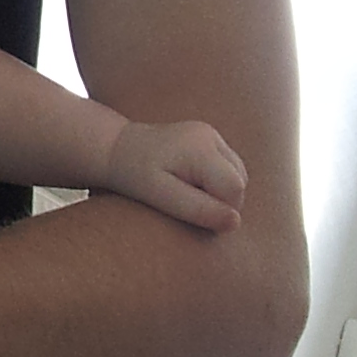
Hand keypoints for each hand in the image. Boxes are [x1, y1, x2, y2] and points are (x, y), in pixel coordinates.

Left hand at [95, 117, 245, 233]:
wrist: (116, 149)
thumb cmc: (134, 175)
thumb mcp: (160, 196)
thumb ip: (197, 209)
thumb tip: (235, 222)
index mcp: (200, 148)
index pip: (235, 189)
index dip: (220, 210)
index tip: (191, 211)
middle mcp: (210, 136)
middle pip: (240, 183)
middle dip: (220, 202)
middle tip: (182, 199)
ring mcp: (211, 134)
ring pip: (238, 177)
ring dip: (219, 193)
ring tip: (183, 190)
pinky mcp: (209, 139)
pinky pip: (229, 169)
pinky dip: (216, 183)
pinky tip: (190, 182)